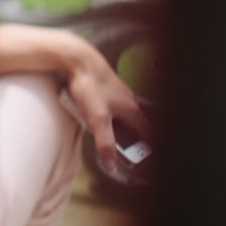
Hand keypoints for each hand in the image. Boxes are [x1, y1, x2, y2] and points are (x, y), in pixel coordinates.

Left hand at [66, 37, 150, 175]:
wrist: (77, 59)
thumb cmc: (90, 86)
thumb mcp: (98, 119)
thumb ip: (106, 143)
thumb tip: (112, 166)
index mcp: (132, 110)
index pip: (147, 135)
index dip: (148, 150)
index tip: (147, 162)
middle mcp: (128, 101)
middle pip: (133, 128)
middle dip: (128, 141)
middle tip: (119, 151)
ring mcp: (117, 94)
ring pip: (120, 117)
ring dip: (113, 128)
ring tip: (100, 132)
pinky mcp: (105, 89)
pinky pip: (108, 108)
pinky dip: (103, 116)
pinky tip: (90, 116)